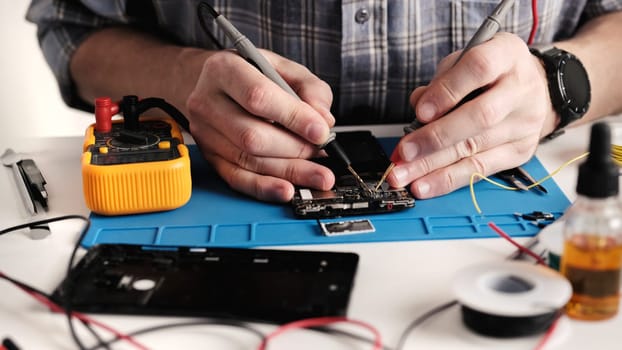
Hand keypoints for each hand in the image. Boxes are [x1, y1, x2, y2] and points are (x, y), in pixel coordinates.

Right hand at [186, 49, 335, 201]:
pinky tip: (287, 189)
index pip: (258, 97)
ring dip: (288, 171)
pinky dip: (265, 187)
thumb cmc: (253, 74)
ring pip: (247, 160)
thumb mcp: (285, 68)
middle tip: (320, 151)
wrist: (218, 84)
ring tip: (317, 174)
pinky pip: (236, 178)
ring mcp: (205, 132)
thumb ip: (310, 88)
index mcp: (224, 69)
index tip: (320, 132)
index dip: (294, 118)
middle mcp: (207, 101)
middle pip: (252, 135)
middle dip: (294, 148)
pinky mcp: (209, 156)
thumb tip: (323, 120)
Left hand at [387, 32, 557, 197]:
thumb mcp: (463, 62)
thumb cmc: (488, 74)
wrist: (531, 88)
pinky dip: (447, 179)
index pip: (478, 69)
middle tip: (405, 151)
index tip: (421, 111)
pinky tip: (424, 185)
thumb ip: (440, 81)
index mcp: (506, 54)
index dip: (447, 91)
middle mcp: (521, 89)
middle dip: (436, 137)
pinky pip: (480, 170)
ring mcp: (524, 123)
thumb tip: (418, 108)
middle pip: (479, 117)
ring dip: (432, 165)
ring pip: (475, 148)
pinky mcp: (520, 151)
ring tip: (404, 175)